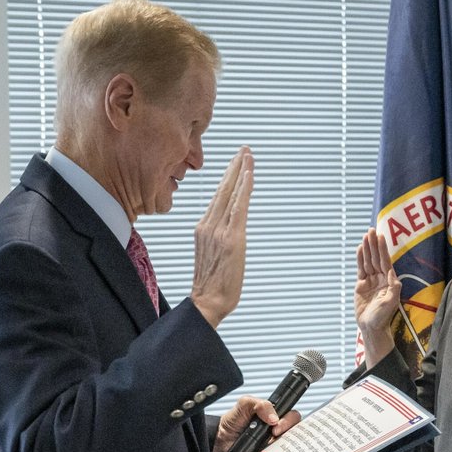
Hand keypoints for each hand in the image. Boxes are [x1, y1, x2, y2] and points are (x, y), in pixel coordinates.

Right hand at [191, 146, 253, 327]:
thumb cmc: (211, 285)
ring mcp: (219, 230)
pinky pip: (239, 207)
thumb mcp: (211, 255)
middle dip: (234, 167)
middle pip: (223, 189)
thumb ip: (217, 239)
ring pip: (231, 193)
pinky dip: (244, 188)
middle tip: (244, 149)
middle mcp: (208, 225)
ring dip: (241, 171)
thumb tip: (228, 231)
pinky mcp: (232, 238)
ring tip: (248, 155)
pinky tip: (249, 174)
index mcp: (202, 228)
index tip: (235, 162)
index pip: (217, 197)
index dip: (227, 177)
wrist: (207, 302)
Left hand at [212, 395, 301, 451]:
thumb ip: (260, 404)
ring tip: (269, 444)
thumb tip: (274, 417)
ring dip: (282, 445)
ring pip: (290, 447)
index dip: (289, 419)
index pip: (292, 416)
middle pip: (296, 431)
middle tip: (274, 433)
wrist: (218, 441)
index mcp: (274, 417)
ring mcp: (273, 446)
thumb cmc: (232, 422)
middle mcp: (277, 431)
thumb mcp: (244, 404)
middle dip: (288, 431)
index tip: (277, 423)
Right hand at [354, 229, 400, 366]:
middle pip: (376, 258)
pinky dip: (360, 259)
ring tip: (365, 236)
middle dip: (374, 244)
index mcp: (389, 281)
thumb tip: (393, 274)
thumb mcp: (391, 303)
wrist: (371, 327)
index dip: (382, 249)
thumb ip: (394, 288)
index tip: (380, 236)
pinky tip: (359, 249)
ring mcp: (371, 281)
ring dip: (367, 248)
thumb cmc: (383, 317)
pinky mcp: (362, 285)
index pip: (385, 261)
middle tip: (370, 230)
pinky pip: (361, 269)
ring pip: (368, 261)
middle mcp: (381, 279)